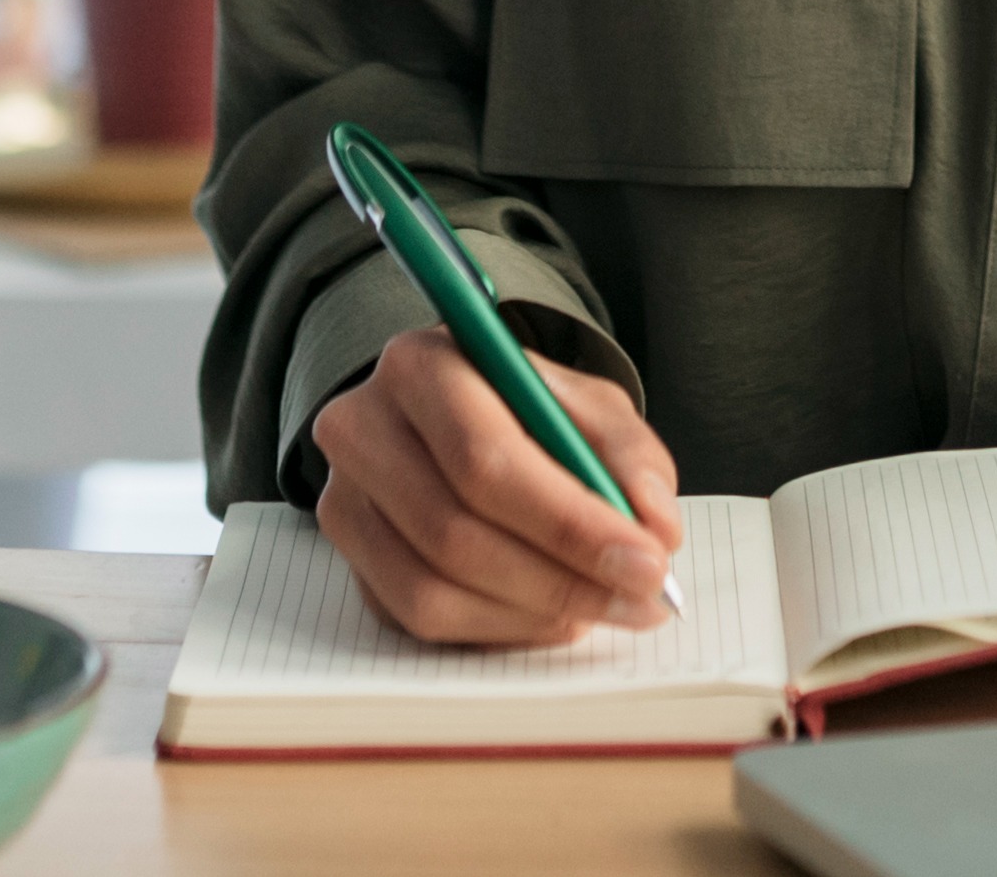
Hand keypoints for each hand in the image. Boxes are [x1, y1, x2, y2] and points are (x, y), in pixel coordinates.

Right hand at [305, 326, 687, 645]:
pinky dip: (498, 628)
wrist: (453, 416)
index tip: (647, 562)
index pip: (485, 459)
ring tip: (604, 607)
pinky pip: (418, 617)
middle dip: (562, 579)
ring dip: (533, 614)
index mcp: (421, 367)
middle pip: (454, 532)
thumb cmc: (524, 410)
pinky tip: (552, 614)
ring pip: (432, 588)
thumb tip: (653, 526)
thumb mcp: (588, 405)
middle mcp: (362, 429)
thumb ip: (628, 454)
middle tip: (640, 600)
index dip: (570, 523)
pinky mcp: (351, 559)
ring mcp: (344, 500)